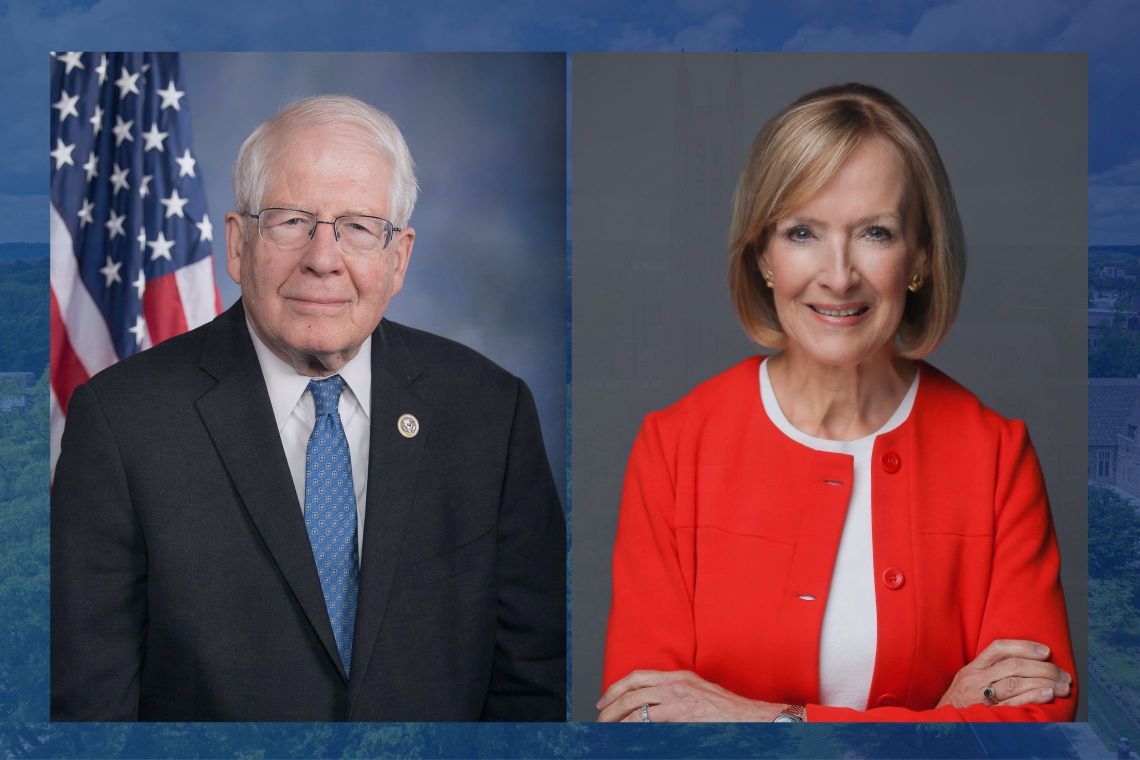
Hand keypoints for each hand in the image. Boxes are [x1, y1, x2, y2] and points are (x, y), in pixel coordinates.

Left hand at [596, 670, 783, 721]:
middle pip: (632, 688)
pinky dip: (633, 727)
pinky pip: (649, 720)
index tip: (605, 700)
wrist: (751, 717)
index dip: (617, 687)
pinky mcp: (682, 713)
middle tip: (599, 716)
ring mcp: (678, 697)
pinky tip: (626, 734)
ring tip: (607, 728)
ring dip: (617, 717)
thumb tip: (653, 711)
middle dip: (610, 703)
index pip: (639, 676)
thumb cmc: (728, 711)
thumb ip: (675, 697)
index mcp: (678, 675)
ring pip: (636, 704)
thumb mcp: (698, 694)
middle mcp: (675, 682)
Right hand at [937, 639, 1071, 708]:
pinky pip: (1015, 702)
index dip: (1024, 646)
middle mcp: (976, 679)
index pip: (999, 648)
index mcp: (972, 668)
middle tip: (1063, 674)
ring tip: (1063, 685)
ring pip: (1016, 682)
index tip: (1046, 651)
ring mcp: (982, 697)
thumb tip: (1025, 664)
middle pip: (1013, 666)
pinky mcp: (990, 713)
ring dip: (1044, 682)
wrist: (943, 725)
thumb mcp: (968, 680)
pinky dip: (1034, 696)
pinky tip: (1049, 694)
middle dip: (1043, 668)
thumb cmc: (961, 703)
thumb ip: (989, 671)